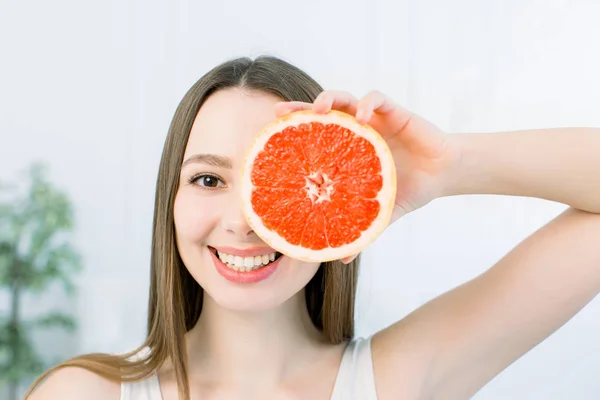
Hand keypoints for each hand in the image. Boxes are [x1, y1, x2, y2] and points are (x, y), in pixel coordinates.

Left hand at [274, 90, 459, 262]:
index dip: (295, 132)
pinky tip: (363, 114)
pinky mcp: (396, 112)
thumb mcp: (381, 212)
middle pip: (324, 111)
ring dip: (331, 99)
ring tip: (320, 108)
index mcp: (349, 149)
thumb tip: (341, 260)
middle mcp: (357, 130)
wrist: (443, 174)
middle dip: (301, 108)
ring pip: (347, 98)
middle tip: (281, 112)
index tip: (273, 134)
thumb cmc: (410, 189)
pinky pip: (378, 99)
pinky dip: (368, 102)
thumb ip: (362, 230)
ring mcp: (375, 119)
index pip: (317, 135)